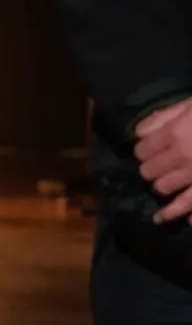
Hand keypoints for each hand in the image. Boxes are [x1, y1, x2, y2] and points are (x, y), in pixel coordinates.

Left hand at [139, 99, 191, 224]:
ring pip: (164, 189)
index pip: (142, 151)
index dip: (143, 151)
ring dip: (163, 187)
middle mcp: (182, 156)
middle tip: (157, 168)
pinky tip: (179, 219)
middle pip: (149, 172)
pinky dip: (183, 213)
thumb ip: (163, 117)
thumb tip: (138, 133)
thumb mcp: (190, 105)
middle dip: (151, 170)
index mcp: (175, 134)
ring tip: (165, 186)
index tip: (147, 151)